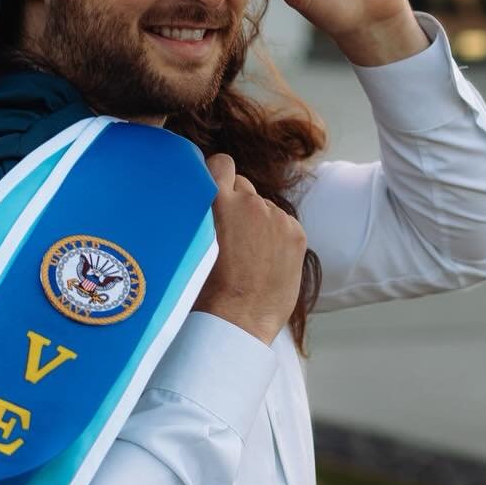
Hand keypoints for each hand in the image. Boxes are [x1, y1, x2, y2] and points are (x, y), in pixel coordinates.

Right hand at [192, 153, 306, 345]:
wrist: (237, 321)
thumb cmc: (204, 290)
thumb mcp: (190, 244)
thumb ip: (198, 216)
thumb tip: (197, 204)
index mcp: (217, 202)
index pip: (221, 163)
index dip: (217, 175)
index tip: (214, 189)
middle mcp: (250, 202)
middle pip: (244, 186)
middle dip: (237, 202)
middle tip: (229, 233)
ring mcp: (276, 217)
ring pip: (264, 207)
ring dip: (257, 222)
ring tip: (248, 255)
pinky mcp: (296, 233)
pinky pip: (283, 224)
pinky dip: (276, 237)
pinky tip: (265, 261)